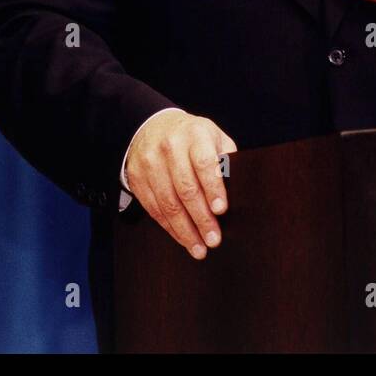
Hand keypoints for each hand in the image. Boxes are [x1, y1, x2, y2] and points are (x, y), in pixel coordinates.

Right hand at [125, 109, 236, 259]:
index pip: (204, 163)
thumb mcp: (214, 137)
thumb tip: (238, 190)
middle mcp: (170, 147)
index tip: (220, 210)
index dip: (213, 188)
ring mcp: (150, 163)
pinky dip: (169, 227)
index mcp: (194, 134)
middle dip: (201, 218)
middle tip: (213, 239)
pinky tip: (182, 238)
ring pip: (168, 203)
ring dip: (185, 230)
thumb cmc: (192, 138)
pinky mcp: (137, 178)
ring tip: (199, 247)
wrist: (153, 127)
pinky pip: (154, 209)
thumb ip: (226, 160)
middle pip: (185, 188)